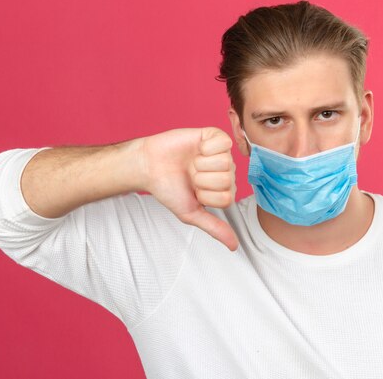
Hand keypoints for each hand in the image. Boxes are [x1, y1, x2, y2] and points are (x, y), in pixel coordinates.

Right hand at [141, 127, 238, 250]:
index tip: (193, 191)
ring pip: (226, 162)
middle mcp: (225, 171)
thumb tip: (234, 246)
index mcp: (222, 189)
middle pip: (227, 179)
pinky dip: (206, 147)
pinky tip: (197, 149)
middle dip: (202, 180)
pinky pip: (223, 142)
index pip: (227, 197)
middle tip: (191, 176)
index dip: (206, 195)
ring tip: (191, 163)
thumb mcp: (190, 213)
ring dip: (202, 164)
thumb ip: (214, 227)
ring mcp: (221, 153)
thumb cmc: (169, 189)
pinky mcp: (213, 136)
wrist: (149, 166)